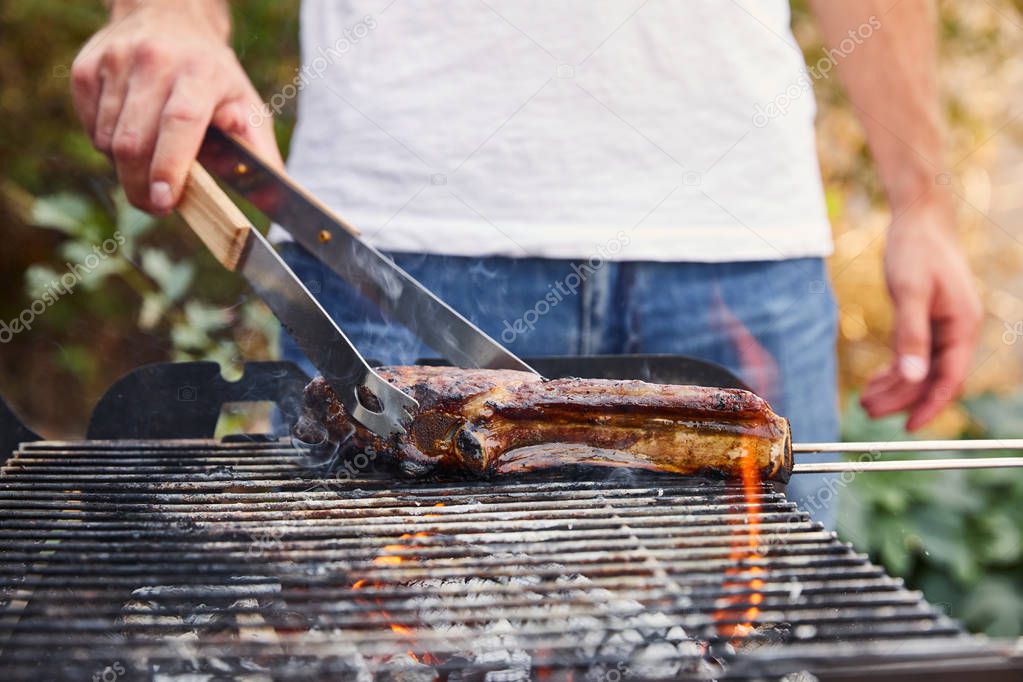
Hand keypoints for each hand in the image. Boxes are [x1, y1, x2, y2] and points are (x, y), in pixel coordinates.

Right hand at [70, 0, 282, 213]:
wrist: (171, 16)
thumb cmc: (215, 76)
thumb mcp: (247, 106)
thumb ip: (260, 154)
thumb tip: (272, 200)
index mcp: (200, 73)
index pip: (180, 122)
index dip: (170, 166)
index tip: (165, 200)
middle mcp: (153, 61)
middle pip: (135, 141)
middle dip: (142, 185)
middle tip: (156, 206)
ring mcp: (115, 62)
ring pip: (108, 140)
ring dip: (126, 166)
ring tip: (150, 160)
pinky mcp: (86, 68)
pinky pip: (90, 128)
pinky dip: (107, 146)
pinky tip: (131, 133)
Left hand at [860, 196, 981, 429]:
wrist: (919, 217)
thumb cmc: (916, 249)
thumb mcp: (910, 293)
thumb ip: (911, 336)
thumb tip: (911, 377)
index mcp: (962, 325)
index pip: (950, 378)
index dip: (930, 405)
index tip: (909, 427)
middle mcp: (957, 329)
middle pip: (932, 377)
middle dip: (902, 398)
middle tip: (868, 411)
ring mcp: (943, 324)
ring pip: (921, 368)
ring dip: (895, 387)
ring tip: (865, 401)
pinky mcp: (927, 318)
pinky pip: (914, 354)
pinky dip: (895, 369)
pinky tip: (875, 381)